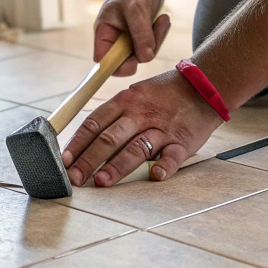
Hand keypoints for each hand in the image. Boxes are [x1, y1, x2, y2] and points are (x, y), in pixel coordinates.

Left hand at [61, 70, 222, 186]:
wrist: (203, 85)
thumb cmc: (162, 96)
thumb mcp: (134, 95)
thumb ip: (112, 116)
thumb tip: (82, 142)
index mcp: (125, 102)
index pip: (94, 123)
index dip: (77, 142)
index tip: (64, 160)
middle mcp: (140, 114)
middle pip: (110, 138)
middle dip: (89, 160)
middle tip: (76, 178)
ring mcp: (162, 128)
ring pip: (137, 148)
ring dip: (118, 166)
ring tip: (102, 181)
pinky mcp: (183, 141)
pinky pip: (173, 156)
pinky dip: (164, 166)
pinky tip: (155, 176)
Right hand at [94, 0, 170, 77]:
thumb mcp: (137, 8)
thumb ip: (140, 34)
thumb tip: (145, 57)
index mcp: (104, 32)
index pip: (103, 61)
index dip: (116, 66)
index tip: (134, 61)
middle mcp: (114, 39)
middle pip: (126, 63)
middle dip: (144, 51)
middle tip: (154, 32)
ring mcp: (128, 39)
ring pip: (142, 55)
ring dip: (156, 40)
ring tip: (162, 20)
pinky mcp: (142, 36)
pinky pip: (152, 47)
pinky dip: (160, 36)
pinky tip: (163, 19)